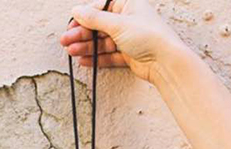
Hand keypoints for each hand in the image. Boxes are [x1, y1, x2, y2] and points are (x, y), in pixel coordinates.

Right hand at [61, 0, 186, 83]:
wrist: (165, 62)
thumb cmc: (148, 36)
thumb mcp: (118, 24)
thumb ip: (95, 18)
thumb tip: (77, 10)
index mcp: (128, 4)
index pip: (100, 7)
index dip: (84, 15)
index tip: (70, 23)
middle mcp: (128, 19)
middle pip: (99, 25)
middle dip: (81, 33)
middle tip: (65, 41)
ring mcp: (128, 37)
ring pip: (102, 41)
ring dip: (86, 46)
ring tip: (71, 52)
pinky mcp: (128, 54)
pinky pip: (108, 55)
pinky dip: (95, 58)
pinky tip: (83, 60)